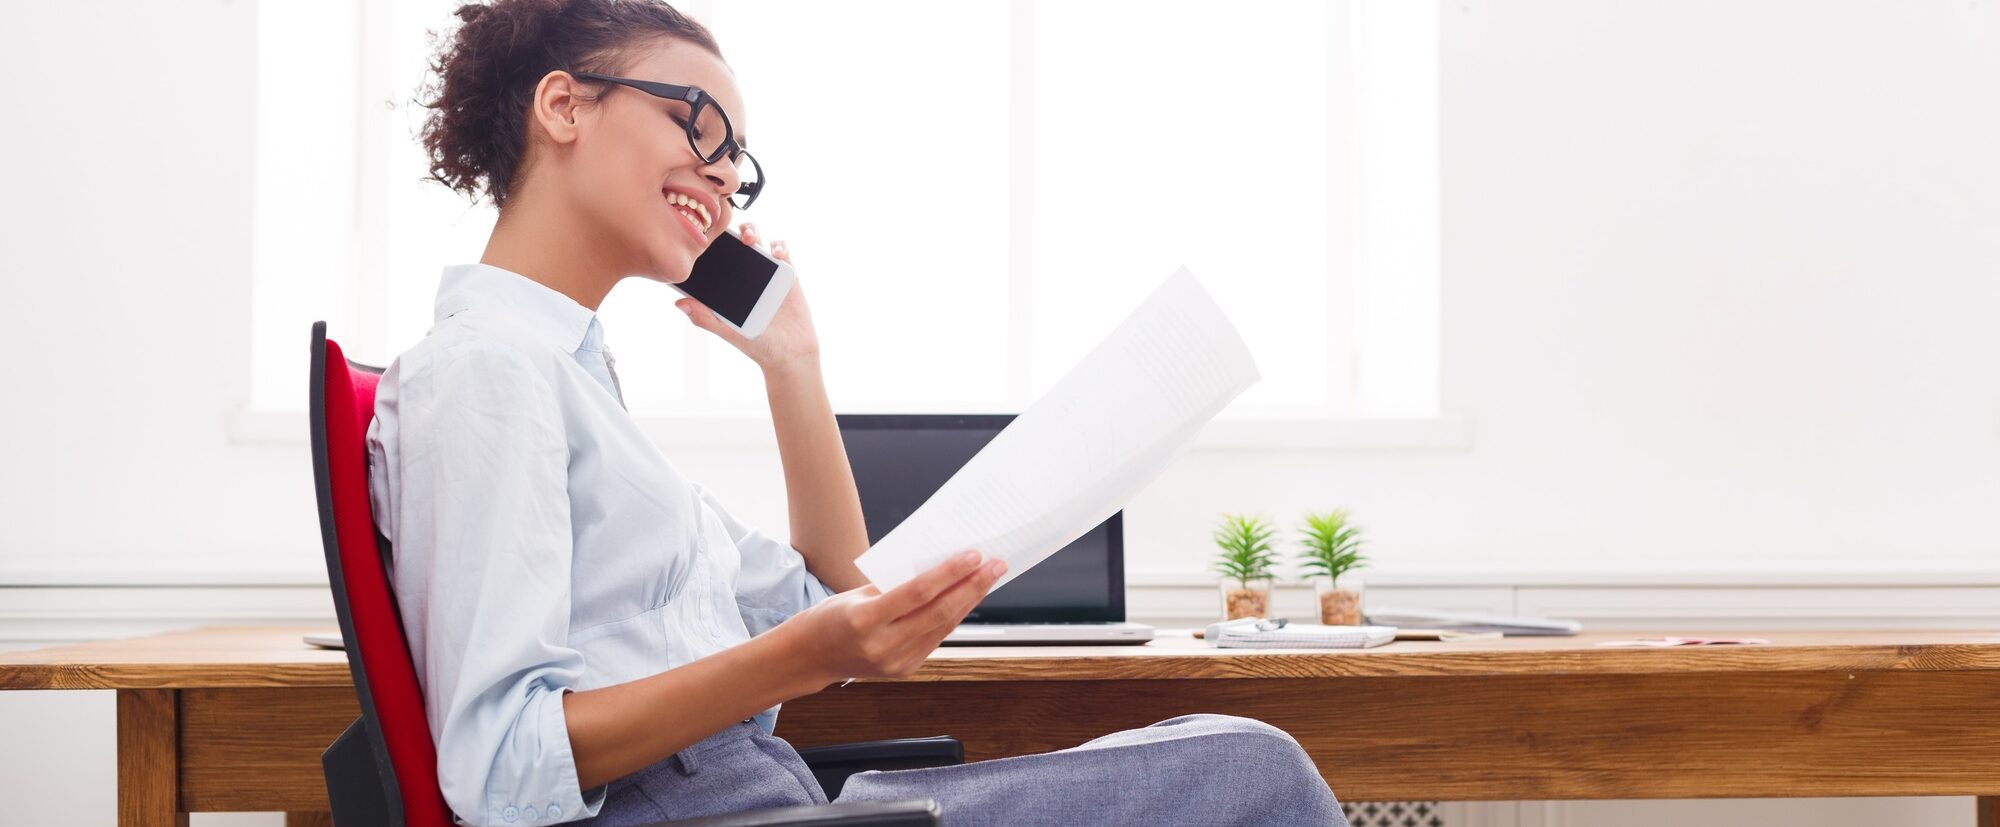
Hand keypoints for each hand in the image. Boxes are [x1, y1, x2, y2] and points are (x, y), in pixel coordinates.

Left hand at [675, 223, 820, 372]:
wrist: (791, 354)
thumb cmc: (758, 346)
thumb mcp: (729, 332)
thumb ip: (706, 319)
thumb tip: (678, 303)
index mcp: (728, 287)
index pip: (713, 259)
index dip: (707, 245)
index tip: (702, 240)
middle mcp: (744, 276)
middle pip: (733, 242)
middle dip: (728, 231)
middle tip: (727, 237)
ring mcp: (766, 272)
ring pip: (756, 239)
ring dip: (751, 232)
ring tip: (749, 240)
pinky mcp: (787, 273)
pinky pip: (782, 251)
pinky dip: (779, 247)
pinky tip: (776, 255)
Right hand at [782, 550, 1007, 685]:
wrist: (810, 658)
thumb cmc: (830, 617)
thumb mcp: (855, 594)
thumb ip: (895, 584)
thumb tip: (938, 567)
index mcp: (865, 621)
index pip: (917, 593)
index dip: (949, 573)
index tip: (974, 555)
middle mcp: (882, 646)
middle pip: (938, 612)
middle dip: (972, 586)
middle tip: (995, 565)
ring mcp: (895, 663)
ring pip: (942, 627)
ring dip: (969, 601)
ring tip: (988, 578)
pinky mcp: (904, 670)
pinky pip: (935, 638)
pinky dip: (953, 617)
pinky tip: (967, 599)